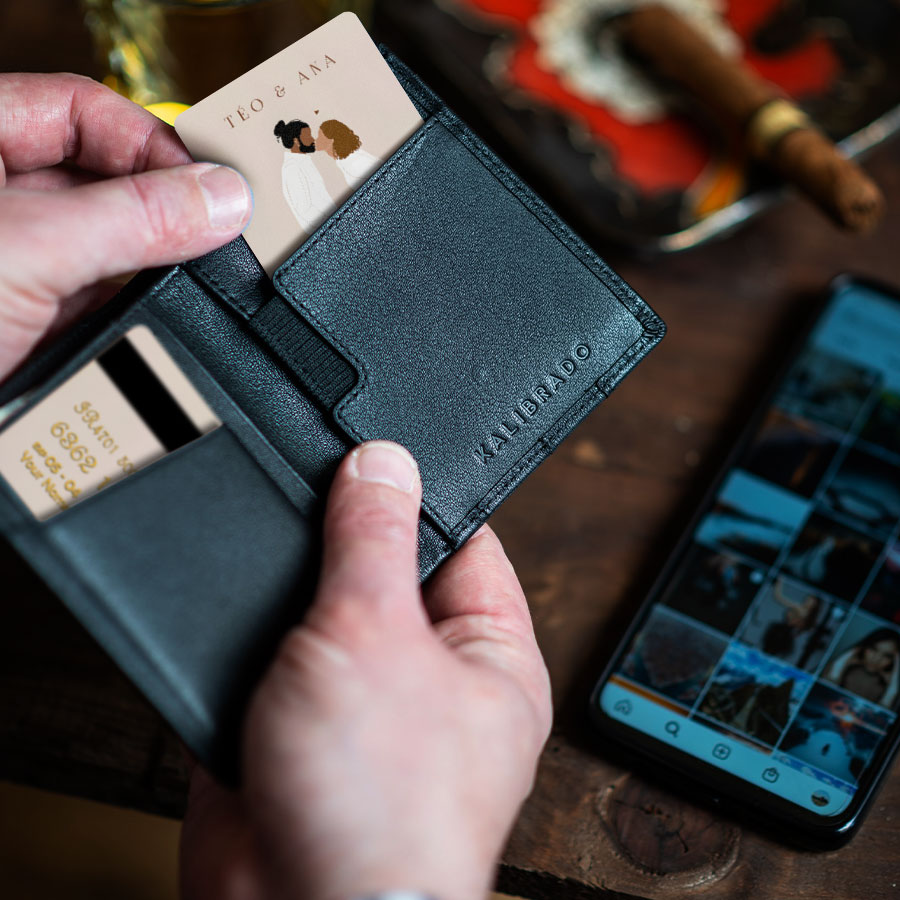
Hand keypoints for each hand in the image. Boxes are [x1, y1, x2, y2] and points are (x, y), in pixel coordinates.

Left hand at [0, 73, 251, 381]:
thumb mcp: (26, 250)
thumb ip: (132, 219)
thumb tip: (219, 201)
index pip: (80, 112)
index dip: (148, 141)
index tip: (206, 184)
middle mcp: (0, 203)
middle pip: (105, 181)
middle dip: (162, 207)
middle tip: (216, 229)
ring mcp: (19, 265)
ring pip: (111, 247)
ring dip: (154, 265)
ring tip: (194, 276)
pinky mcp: (35, 323)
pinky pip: (105, 304)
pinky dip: (138, 312)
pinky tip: (158, 317)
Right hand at [180, 441, 551, 899]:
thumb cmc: (381, 810)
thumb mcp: (378, 635)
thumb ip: (374, 541)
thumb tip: (384, 464)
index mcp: (487, 653)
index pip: (465, 542)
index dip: (421, 493)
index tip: (377, 453)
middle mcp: (429, 675)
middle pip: (387, 569)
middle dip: (342, 538)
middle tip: (308, 496)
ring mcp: (360, 700)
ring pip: (323, 610)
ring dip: (290, 588)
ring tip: (271, 564)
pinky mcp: (294, 723)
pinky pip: (274, 654)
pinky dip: (251, 632)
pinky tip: (235, 612)